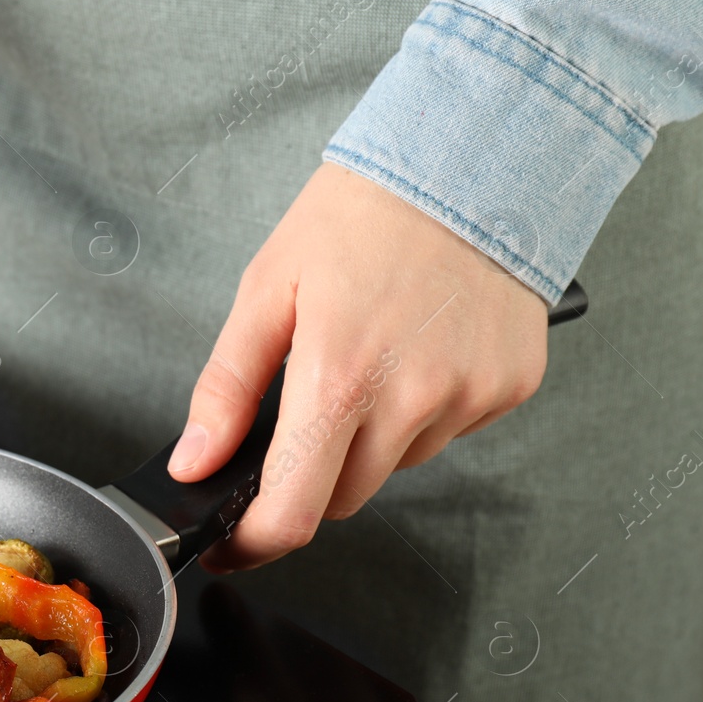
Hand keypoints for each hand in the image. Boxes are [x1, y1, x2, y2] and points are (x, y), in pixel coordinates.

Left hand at [169, 162, 548, 572]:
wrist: (468, 157)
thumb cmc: (361, 214)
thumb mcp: (265, 290)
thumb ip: (226, 389)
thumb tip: (193, 460)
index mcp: (339, 377)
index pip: (292, 512)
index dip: (253, 543)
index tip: (233, 543)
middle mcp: (412, 397)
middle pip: (342, 498)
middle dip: (309, 474)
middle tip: (304, 405)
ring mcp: (468, 396)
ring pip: (395, 467)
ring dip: (368, 439)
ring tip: (369, 355)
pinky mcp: (509, 388)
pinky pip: (448, 433)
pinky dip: (422, 411)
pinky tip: (416, 351)